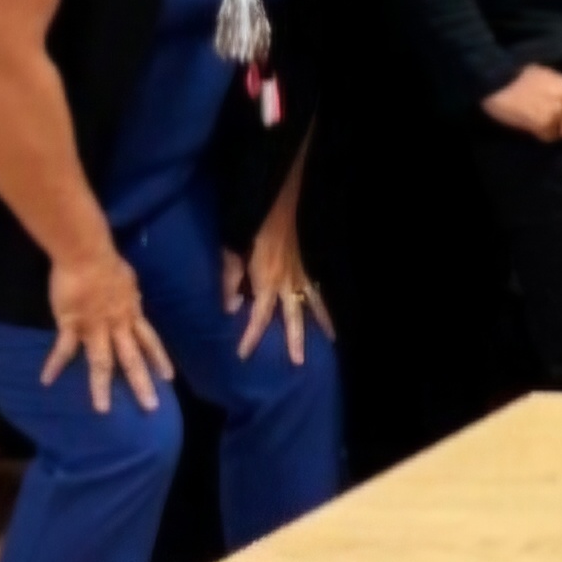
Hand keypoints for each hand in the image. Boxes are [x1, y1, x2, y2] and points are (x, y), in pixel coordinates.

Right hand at [45, 249, 170, 414]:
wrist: (87, 254)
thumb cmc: (107, 263)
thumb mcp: (129, 282)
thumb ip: (130, 297)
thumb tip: (134, 300)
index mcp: (132, 314)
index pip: (150, 341)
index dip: (159, 359)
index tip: (169, 378)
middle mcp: (118, 325)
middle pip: (133, 359)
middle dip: (142, 383)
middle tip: (152, 407)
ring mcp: (95, 327)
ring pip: (102, 363)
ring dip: (101, 388)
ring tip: (102, 409)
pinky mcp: (71, 324)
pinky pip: (63, 350)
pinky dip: (54, 365)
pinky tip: (46, 381)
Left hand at [223, 206, 332, 364]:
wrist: (277, 201)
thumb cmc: (250, 226)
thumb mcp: (230, 253)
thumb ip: (230, 282)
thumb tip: (231, 309)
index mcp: (266, 280)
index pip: (258, 316)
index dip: (250, 337)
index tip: (243, 355)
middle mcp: (287, 281)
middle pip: (293, 316)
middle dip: (295, 339)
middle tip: (299, 361)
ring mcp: (300, 272)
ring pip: (313, 302)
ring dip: (322, 322)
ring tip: (331, 339)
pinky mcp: (305, 264)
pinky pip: (316, 288)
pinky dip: (323, 302)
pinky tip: (325, 311)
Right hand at [481, 65, 561, 142]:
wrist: (497, 84)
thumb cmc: (518, 77)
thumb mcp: (546, 74)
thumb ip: (561, 85)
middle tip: (549, 123)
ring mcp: (558, 112)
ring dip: (554, 131)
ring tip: (539, 125)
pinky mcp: (545, 124)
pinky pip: (550, 138)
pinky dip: (543, 136)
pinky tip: (533, 129)